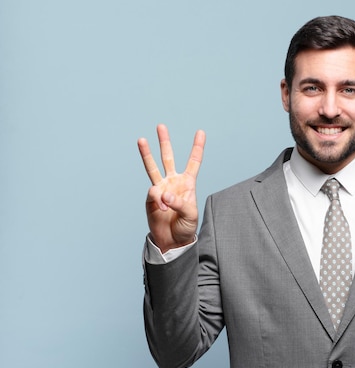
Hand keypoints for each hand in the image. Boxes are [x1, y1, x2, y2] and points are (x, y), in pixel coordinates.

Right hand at [138, 124, 205, 252]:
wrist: (172, 240)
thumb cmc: (186, 227)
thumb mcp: (190, 214)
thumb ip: (179, 202)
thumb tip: (163, 193)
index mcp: (188, 183)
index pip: (193, 162)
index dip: (197, 147)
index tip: (200, 132)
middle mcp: (173, 182)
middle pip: (168, 158)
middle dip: (164, 142)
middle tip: (161, 126)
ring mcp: (160, 188)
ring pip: (152, 167)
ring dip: (146, 154)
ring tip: (141, 139)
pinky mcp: (150, 198)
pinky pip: (153, 194)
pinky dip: (159, 201)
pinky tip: (163, 209)